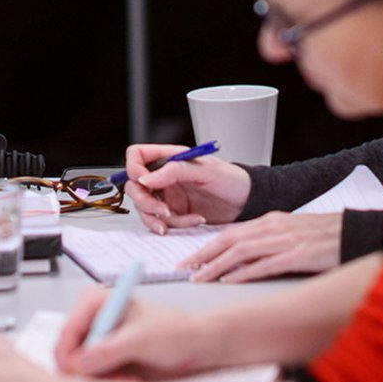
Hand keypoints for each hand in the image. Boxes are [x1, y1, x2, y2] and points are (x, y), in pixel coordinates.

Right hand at [52, 286, 227, 380]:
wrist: (196, 347)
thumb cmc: (175, 332)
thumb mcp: (142, 339)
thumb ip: (109, 350)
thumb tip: (80, 362)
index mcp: (96, 303)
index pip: (68, 330)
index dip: (69, 354)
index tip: (80, 373)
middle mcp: (94, 321)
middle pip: (69, 353)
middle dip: (89, 372)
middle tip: (116, 379)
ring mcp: (99, 342)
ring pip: (80, 370)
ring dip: (101, 381)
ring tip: (129, 380)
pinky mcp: (106, 360)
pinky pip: (93, 379)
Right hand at [124, 142, 251, 233]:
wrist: (248, 202)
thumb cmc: (232, 180)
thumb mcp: (205, 171)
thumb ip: (174, 171)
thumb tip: (146, 179)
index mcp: (169, 158)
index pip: (137, 156)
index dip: (134, 169)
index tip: (145, 182)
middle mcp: (164, 177)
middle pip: (135, 187)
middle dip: (145, 202)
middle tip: (163, 211)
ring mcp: (168, 196)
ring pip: (144, 208)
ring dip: (157, 218)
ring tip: (176, 219)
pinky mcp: (175, 214)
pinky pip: (162, 222)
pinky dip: (175, 225)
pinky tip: (193, 221)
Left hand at [179, 211, 343, 282]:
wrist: (354, 233)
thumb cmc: (324, 236)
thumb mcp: (290, 233)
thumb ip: (267, 241)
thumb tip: (242, 259)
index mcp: (269, 221)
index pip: (230, 233)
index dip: (206, 246)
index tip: (189, 259)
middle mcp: (272, 228)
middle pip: (229, 240)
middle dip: (202, 254)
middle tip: (183, 268)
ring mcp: (284, 240)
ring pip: (241, 251)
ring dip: (216, 265)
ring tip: (199, 277)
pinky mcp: (297, 254)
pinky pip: (265, 264)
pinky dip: (244, 272)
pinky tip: (230, 280)